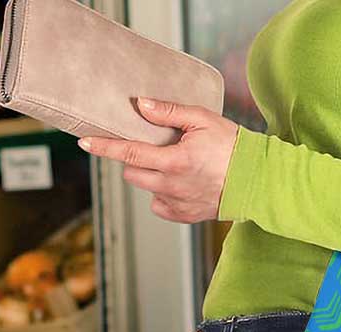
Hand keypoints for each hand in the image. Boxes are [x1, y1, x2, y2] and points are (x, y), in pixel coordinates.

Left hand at [77, 97, 238, 222]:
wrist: (255, 181)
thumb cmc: (232, 146)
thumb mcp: (202, 119)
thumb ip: (168, 112)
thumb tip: (140, 105)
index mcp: (174, 161)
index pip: (129, 153)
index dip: (104, 147)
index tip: (85, 143)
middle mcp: (171, 186)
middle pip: (132, 173)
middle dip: (134, 159)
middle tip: (152, 147)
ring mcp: (176, 204)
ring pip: (146, 188)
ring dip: (150, 175)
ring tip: (173, 164)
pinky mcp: (183, 216)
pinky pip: (159, 204)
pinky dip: (163, 193)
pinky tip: (180, 183)